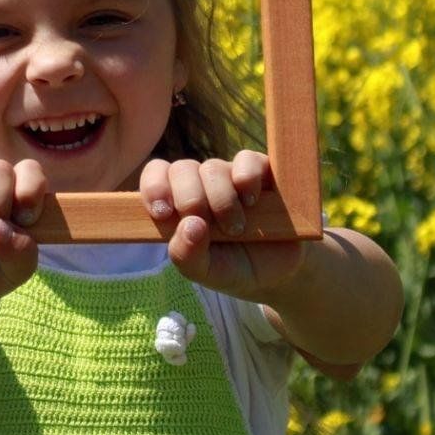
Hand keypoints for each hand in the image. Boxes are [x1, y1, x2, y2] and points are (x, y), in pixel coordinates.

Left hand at [139, 151, 303, 301]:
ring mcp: (230, 175)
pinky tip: (252, 202)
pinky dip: (246, 179)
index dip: (155, 188)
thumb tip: (189, 225)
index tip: (164, 214)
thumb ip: (186, 255)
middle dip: (191, 201)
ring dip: (221, 201)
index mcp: (178, 201)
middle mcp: (201, 183)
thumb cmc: (233, 268)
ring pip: (212, 168)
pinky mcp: (262, 172)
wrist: (280, 274)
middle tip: (209, 228)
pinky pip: (247, 161)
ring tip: (236, 228)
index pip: (156, 174)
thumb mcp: (205, 272)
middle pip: (181, 169)